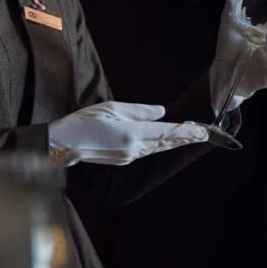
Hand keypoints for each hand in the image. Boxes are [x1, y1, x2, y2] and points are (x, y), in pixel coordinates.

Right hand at [49, 101, 209, 165]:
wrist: (62, 144)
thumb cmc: (82, 121)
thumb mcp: (111, 108)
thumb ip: (138, 111)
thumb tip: (161, 112)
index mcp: (131, 134)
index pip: (165, 131)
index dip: (186, 131)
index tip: (203, 130)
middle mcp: (133, 149)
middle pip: (164, 143)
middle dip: (184, 138)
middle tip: (203, 135)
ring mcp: (127, 157)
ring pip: (156, 148)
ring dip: (172, 142)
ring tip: (188, 138)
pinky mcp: (122, 160)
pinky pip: (145, 152)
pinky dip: (158, 146)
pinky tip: (164, 142)